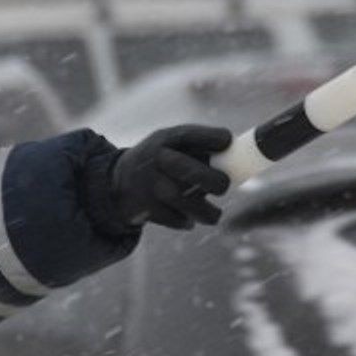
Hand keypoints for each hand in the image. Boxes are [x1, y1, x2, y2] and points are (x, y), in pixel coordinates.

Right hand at [111, 124, 232, 229]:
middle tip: (224, 187)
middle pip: (190, 171)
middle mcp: (155, 160)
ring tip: (213, 214)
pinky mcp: (146, 209)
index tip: (228, 141)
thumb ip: (197, 149)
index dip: (212, 137)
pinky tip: (187, 217)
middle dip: (215, 181)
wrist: (115, 184)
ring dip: (207, 212)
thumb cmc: (158, 163)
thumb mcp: (168, 146)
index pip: (189, 134)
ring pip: (187, 203)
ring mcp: (150, 185)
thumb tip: (240, 161)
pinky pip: (178, 219)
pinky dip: (186, 221)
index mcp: (163, 140)